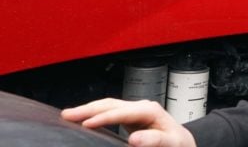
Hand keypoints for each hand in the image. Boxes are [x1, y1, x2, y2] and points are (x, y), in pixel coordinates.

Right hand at [61, 99, 196, 146]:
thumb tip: (134, 138)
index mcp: (150, 111)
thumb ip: (154, 140)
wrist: (181, 143)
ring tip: (67, 115)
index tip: (86, 123)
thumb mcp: (171, 143)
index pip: (122, 112)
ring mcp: (135, 110)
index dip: (103, 117)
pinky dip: (94, 113)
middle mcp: (141, 106)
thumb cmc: (177, 144)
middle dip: (88, 108)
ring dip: (87, 109)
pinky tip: (82, 118)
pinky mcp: (129, 117)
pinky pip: (108, 112)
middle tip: (66, 115)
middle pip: (111, 104)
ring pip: (107, 105)